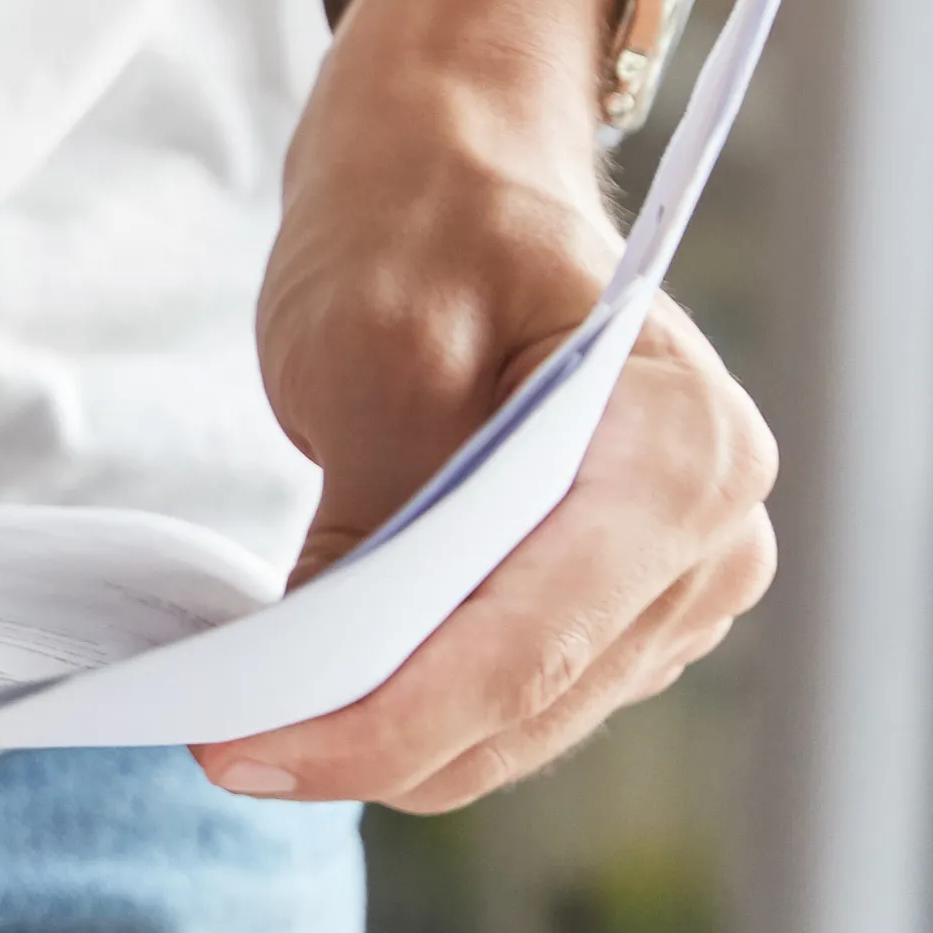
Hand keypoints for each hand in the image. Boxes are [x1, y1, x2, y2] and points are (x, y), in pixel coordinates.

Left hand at [204, 0, 781, 812]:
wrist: (456, 178)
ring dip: (391, 738)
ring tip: (251, 727)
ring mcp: (683, 584)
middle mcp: (716, 532)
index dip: (383, 719)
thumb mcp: (373, 348)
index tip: (242, 753)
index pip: (526, 636)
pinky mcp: (629, 614)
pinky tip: (321, 695)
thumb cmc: (421, 229)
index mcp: (682, 446)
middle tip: (216, 751)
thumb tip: (321, 680)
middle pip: (528, 700)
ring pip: (522, 726)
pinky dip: (419, 711)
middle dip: (372, 741)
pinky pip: (518, 701)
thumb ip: (374, 517)